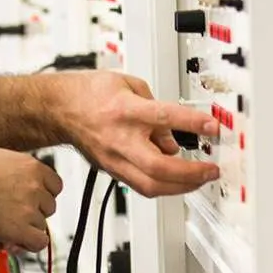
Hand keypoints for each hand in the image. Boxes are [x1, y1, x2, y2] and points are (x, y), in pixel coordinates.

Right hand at [0, 148, 62, 249]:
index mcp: (30, 165)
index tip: (33, 200)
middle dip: (34, 212)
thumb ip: (10, 169)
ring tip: (7, 225)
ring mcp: (29, 207)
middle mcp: (34, 185)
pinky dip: (29, 244)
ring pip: (41, 224)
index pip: (54, 184)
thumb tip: (9, 176)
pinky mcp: (21, 228)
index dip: (43, 194)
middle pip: (49, 205)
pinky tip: (16, 241)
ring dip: (27, 227)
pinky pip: (39, 241)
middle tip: (15, 214)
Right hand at [49, 71, 220, 196]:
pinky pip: (141, 186)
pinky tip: (178, 182)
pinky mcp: (112, 170)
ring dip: (181, 187)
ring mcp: (114, 159)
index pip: (164, 118)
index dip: (192, 124)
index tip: (213, 127)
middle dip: (190, 173)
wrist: (59, 109)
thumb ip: (157, 110)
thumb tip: (174, 138)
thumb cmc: (91, 93)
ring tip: (201, 180)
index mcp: (125, 110)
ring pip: (150, 185)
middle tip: (211, 170)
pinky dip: (164, 186)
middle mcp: (120, 139)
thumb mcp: (130, 85)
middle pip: (158, 166)